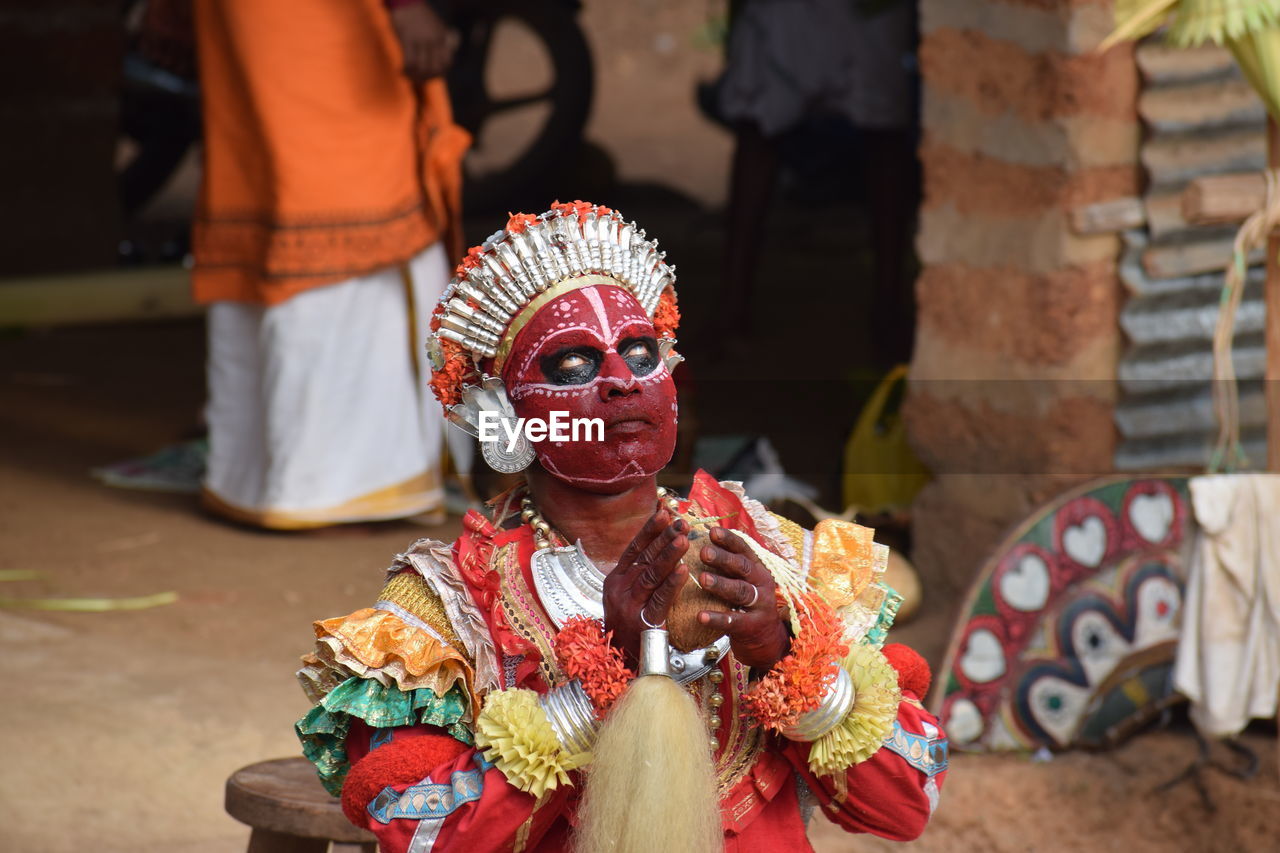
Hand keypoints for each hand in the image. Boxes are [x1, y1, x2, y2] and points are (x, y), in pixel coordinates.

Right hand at [389, 1, 456, 82]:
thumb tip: (444, 59)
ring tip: (409, 77)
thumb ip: (440, 41)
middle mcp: (434, 40)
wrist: (406, 1)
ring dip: (415, 76)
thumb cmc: (419, 15)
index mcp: (442, 38)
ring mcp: (421, 40)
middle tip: (418, 80)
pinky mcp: (408, 39)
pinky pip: (410, 61)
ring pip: (422, 67)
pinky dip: (406, 70)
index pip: (447, 63)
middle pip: (434, 68)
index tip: (431, 76)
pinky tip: (402, 71)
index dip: (440, 73)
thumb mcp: (436, 26)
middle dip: (426, 78)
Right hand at [603, 508, 689, 665]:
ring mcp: (628, 604)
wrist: (618, 660)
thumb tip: (658, 548)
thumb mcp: (626, 596)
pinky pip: (660, 598)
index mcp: (615, 579)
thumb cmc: (628, 626)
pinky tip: (684, 570)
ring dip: (668, 554)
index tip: (664, 513)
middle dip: (664, 537)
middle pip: (644, 557)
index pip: (634, 548)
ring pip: (651, 573)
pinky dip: (672, 583)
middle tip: (681, 522)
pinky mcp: (641, 620)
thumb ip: (639, 575)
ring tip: (683, 539)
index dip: (650, 530)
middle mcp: (619, 588)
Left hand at [695, 528, 789, 670]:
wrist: (766, 638)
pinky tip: (700, 616)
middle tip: (704, 552)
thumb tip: (701, 541)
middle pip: (743, 568)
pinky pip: (733, 621)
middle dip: (723, 559)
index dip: (729, 540)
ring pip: (740, 592)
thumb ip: (727, 564)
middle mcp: (761, 583)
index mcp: (757, 568)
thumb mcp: (743, 580)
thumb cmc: (746, 601)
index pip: (744, 550)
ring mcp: (759, 605)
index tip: (712, 531)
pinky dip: (716, 618)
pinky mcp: (751, 626)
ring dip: (721, 584)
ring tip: (702, 578)